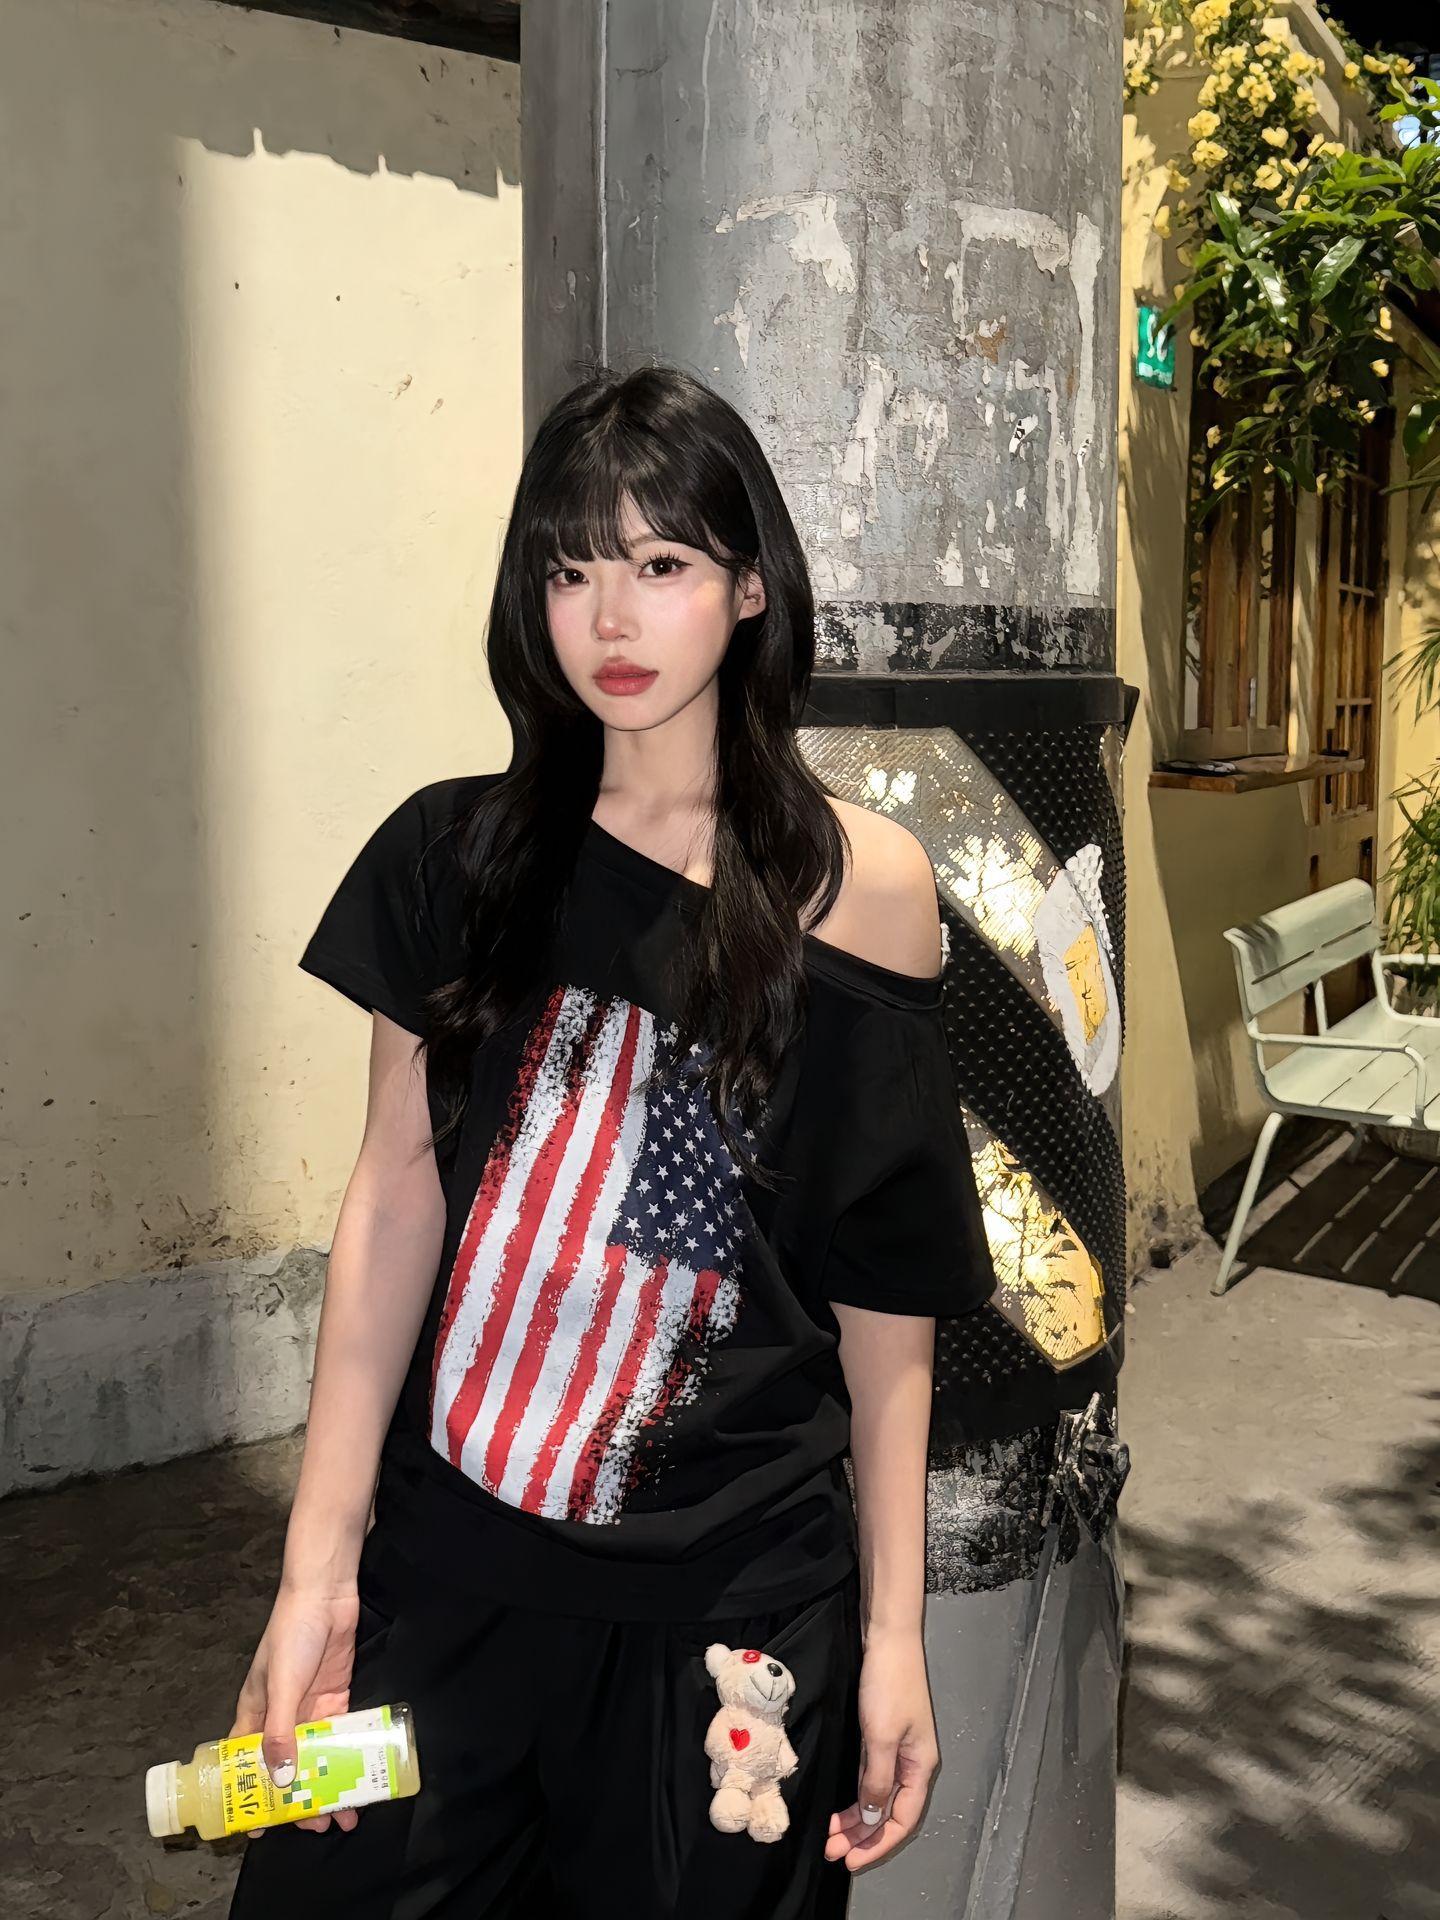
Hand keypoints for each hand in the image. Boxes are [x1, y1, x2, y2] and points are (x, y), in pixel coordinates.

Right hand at [228, 1579, 363, 1838]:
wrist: (326, 1594)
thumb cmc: (292, 1634)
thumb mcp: (281, 1685)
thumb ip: (281, 1731)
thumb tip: (281, 1779)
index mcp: (254, 1712)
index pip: (245, 1762)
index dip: (249, 1794)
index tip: (258, 1827)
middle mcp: (281, 1715)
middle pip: (286, 1766)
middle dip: (299, 1798)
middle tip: (316, 1827)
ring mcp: (310, 1707)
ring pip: (316, 1757)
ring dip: (328, 1784)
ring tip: (344, 1815)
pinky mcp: (336, 1697)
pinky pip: (341, 1736)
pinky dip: (348, 1758)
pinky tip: (361, 1777)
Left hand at [825, 1626, 938, 1872]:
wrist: (888, 1637)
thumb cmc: (889, 1683)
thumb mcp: (881, 1736)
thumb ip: (877, 1780)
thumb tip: (872, 1818)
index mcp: (920, 1766)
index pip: (903, 1820)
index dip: (878, 1844)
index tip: (851, 1860)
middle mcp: (912, 1762)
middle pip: (889, 1811)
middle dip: (862, 1836)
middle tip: (832, 1851)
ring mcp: (897, 1747)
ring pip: (877, 1795)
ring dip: (856, 1818)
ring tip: (830, 1834)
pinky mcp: (881, 1733)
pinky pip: (870, 1776)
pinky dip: (856, 1794)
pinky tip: (840, 1804)